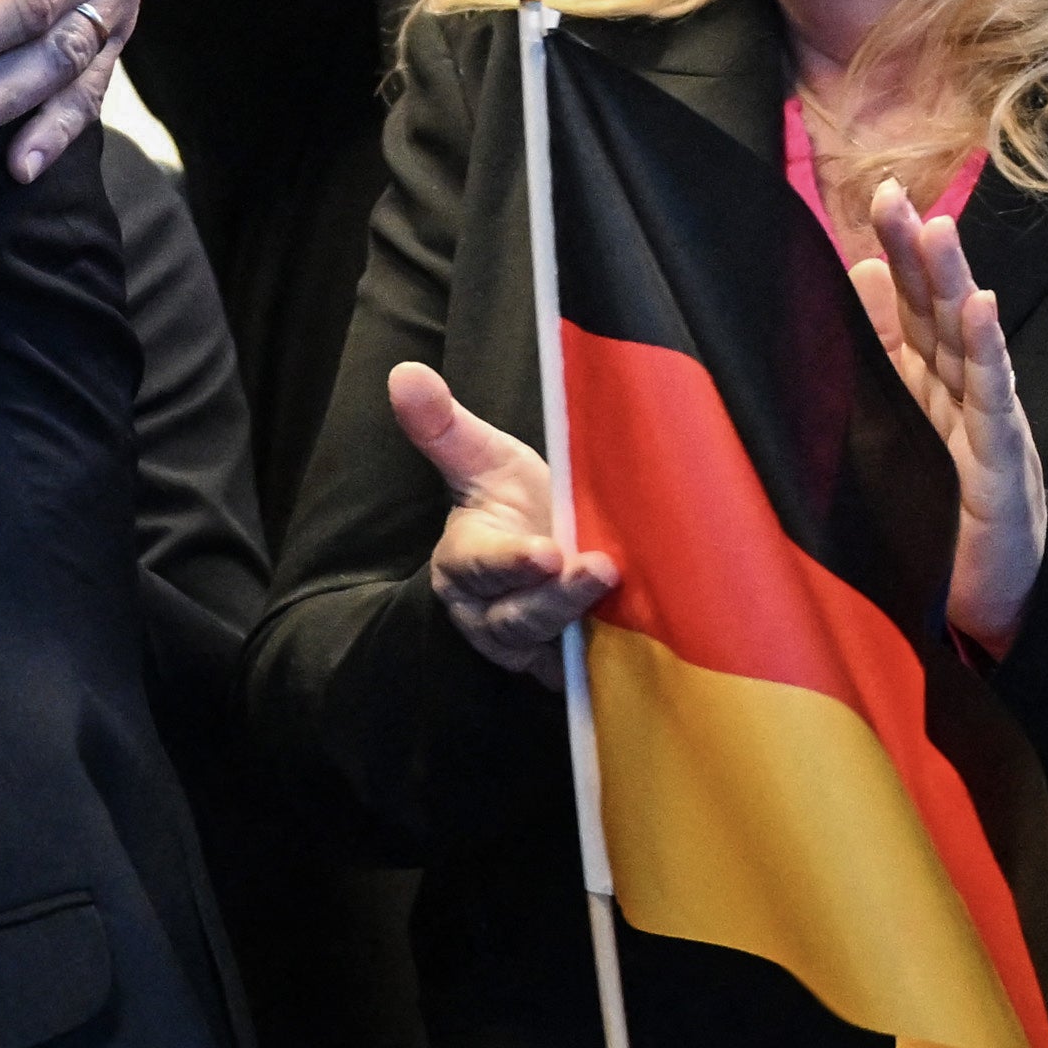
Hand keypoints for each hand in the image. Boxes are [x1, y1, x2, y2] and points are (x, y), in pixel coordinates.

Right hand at [391, 361, 616, 688]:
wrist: (550, 553)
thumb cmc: (516, 503)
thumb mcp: (485, 459)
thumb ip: (445, 426)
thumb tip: (405, 373)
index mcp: (463, 560)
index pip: (479, 564)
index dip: (510, 563)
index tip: (546, 553)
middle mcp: (484, 611)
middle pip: (515, 614)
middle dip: (557, 596)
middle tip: (601, 568)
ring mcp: (523, 648)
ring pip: (546, 645)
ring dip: (581, 619)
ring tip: (618, 586)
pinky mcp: (557, 671)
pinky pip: (578, 674)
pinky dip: (605, 662)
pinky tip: (642, 645)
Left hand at [849, 182, 1047, 654]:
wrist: (981, 601)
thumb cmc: (929, 513)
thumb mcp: (892, 426)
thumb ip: (879, 353)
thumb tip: (864, 274)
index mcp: (922, 384)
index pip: (906, 307)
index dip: (893, 254)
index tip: (872, 199)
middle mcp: (956, 393)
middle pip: (936, 310)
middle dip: (918, 251)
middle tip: (893, 195)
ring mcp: (983, 423)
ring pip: (966, 341)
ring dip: (952, 282)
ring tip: (937, 230)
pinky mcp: (1000, 462)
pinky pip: (993, 397)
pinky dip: (988, 349)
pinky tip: (982, 308)